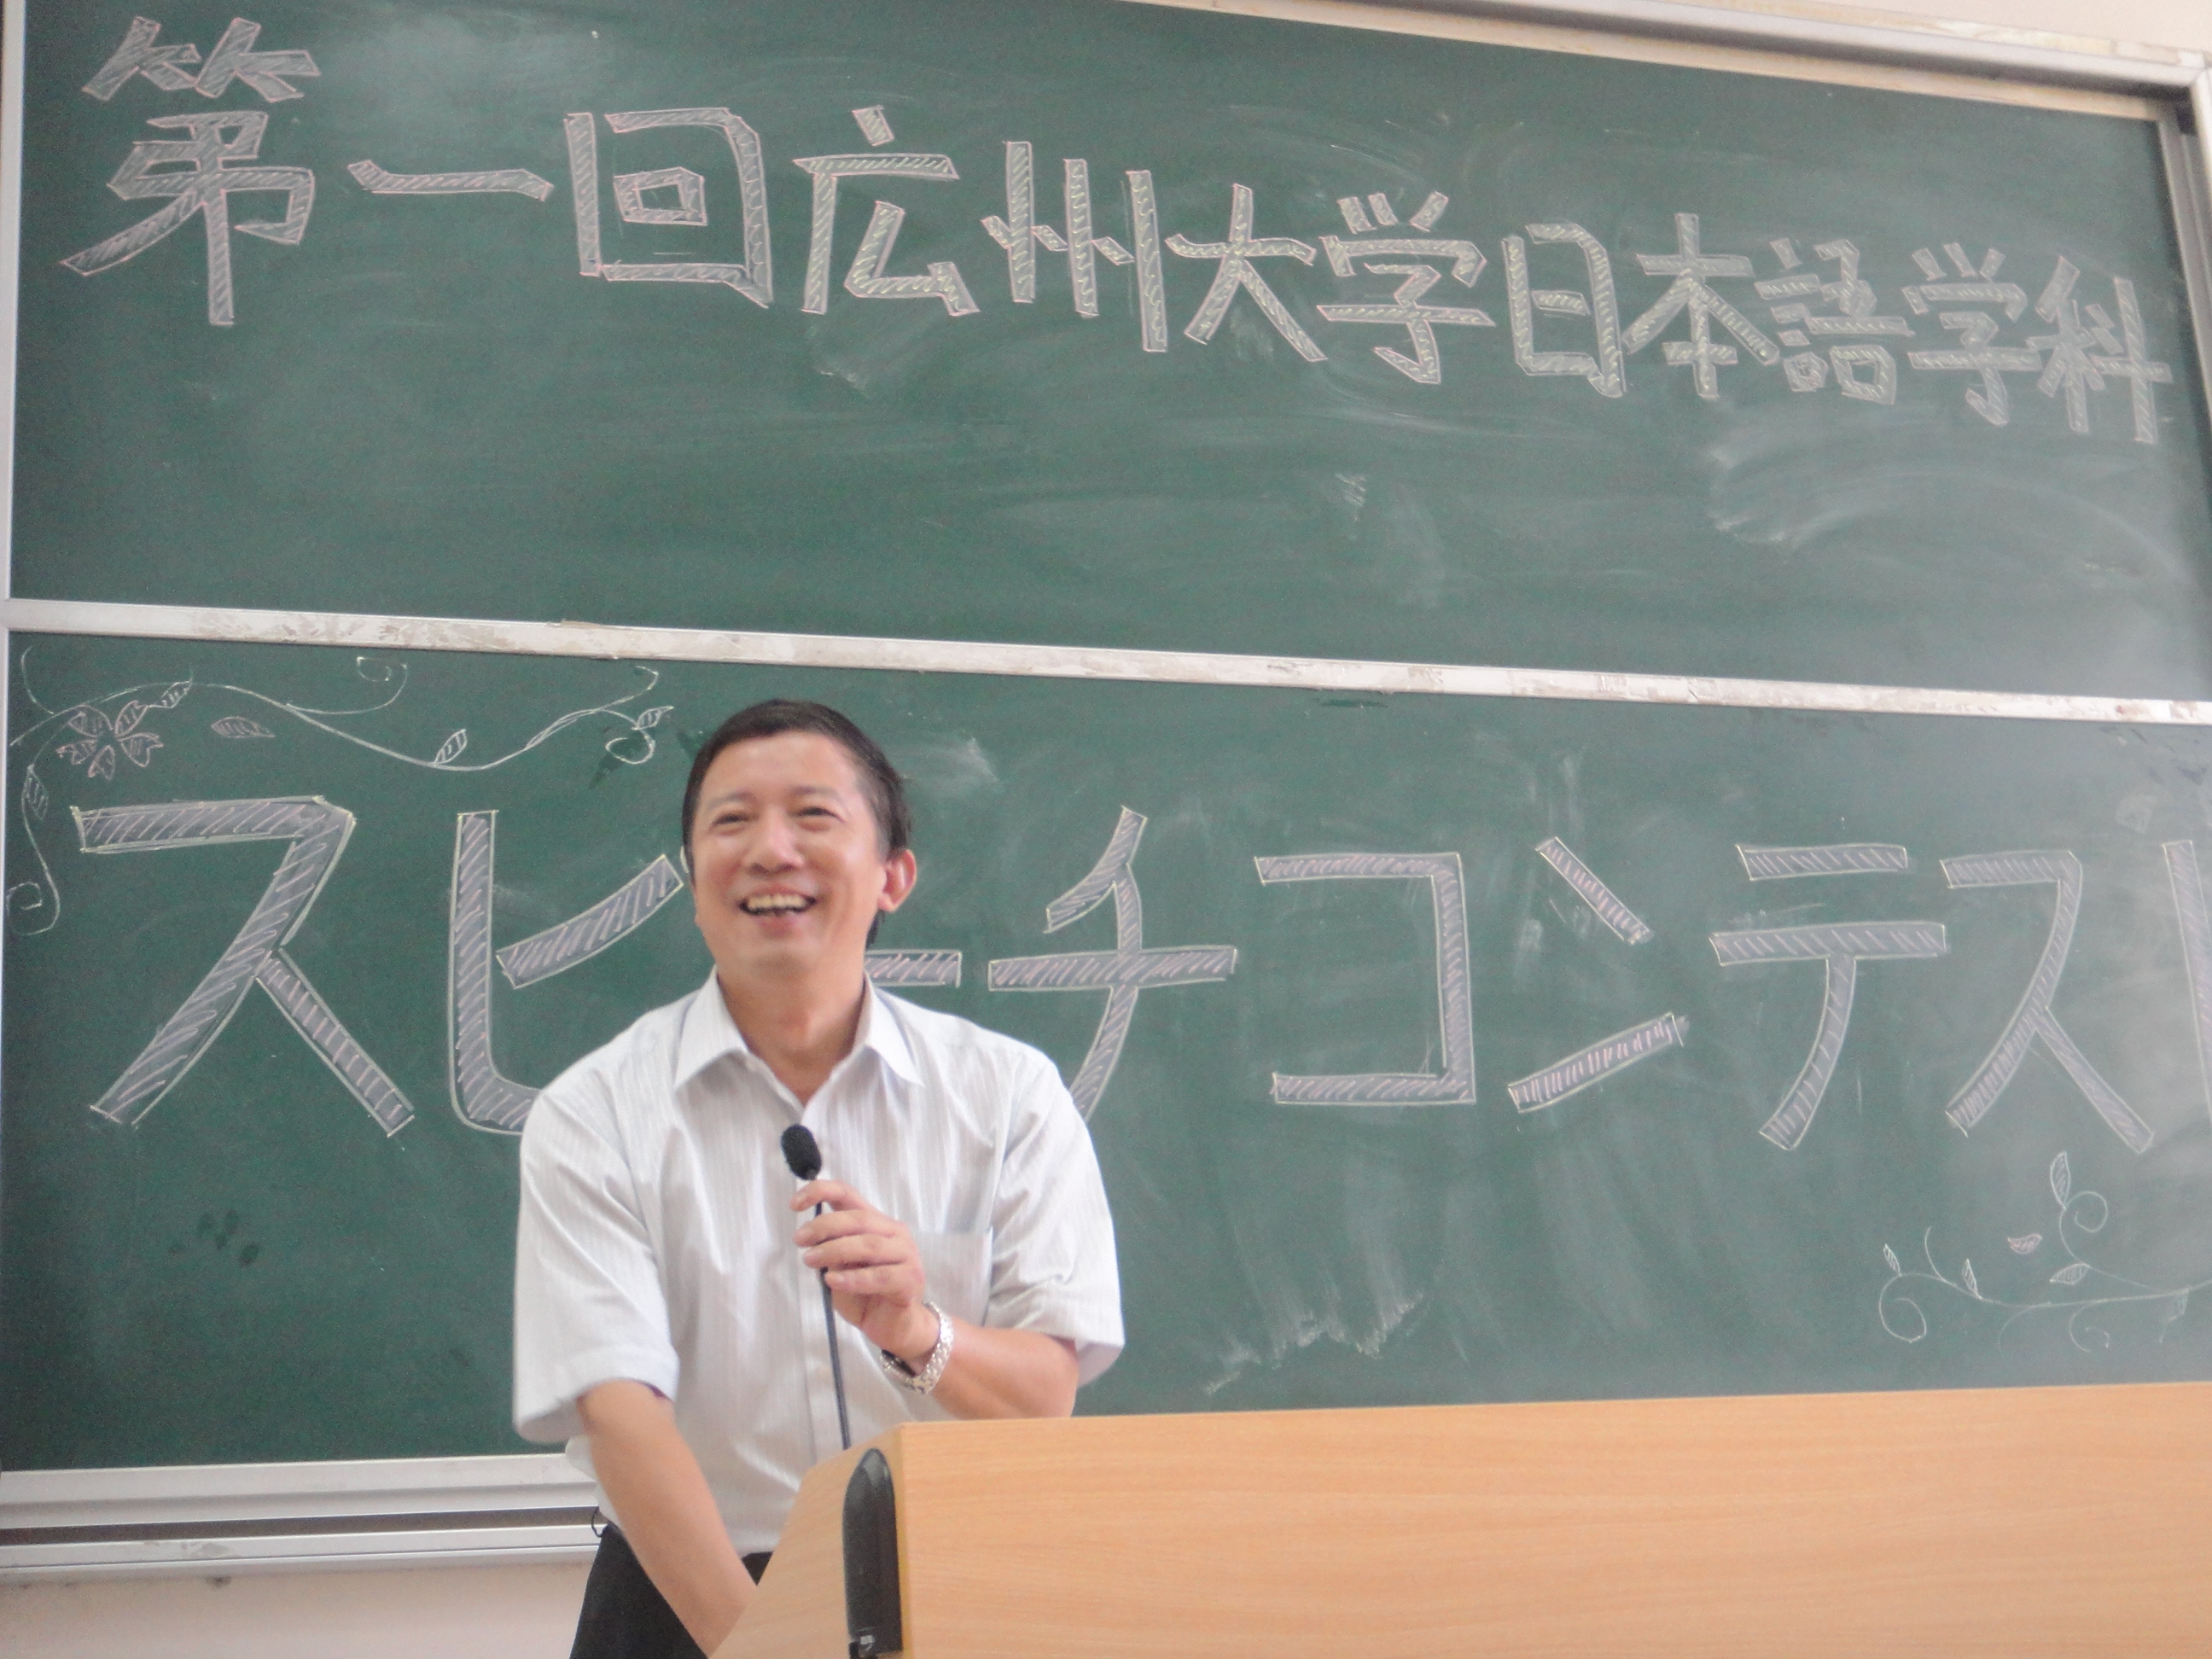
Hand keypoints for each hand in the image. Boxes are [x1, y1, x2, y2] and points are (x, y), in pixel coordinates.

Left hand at [792, 1180, 937, 1361]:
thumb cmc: (865, 1295)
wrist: (894, 1327)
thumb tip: (813, 1236)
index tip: (794, 1205)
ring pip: (868, 1245)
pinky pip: (879, 1276)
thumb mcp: (841, 1268)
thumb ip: (833, 1250)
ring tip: (810, 1260)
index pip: (848, 1194)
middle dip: (824, 1226)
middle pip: (858, 1218)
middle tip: (799, 1240)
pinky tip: (833, 1280)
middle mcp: (894, 1232)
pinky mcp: (910, 1280)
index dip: (820, 1192)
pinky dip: (853, 1278)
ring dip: (834, 1250)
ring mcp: (906, 1255)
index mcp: (876, 1222)